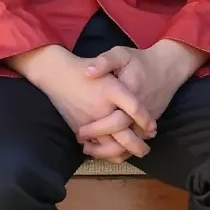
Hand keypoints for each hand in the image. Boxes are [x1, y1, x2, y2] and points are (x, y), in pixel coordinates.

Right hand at [7, 45, 156, 160]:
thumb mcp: (114, 56)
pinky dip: (106, 153)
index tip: (152, 128)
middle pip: (124, 135)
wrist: (57, 73)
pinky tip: (116, 152)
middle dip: (137, 145)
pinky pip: (95, 146)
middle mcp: (101, 108)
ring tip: (133, 152)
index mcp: (111, 89)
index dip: (145, 120)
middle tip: (146, 149)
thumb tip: (137, 90)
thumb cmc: (86, 66)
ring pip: (110, 146)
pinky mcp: (79, 129)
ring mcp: (89, 121)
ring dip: (124, 152)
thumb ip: (134, 76)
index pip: (135, 108)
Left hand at [77, 40, 206, 158]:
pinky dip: (123, 149)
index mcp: (130, 94)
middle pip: (122, 135)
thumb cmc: (140, 61)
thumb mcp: (122, 54)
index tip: (79, 131)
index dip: (96, 128)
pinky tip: (107, 149)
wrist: (168, 67)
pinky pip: (137, 140)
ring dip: (112, 151)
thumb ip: (105, 61)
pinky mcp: (150, 123)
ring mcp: (147, 119)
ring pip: (131, 143)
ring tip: (91, 151)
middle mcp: (140, 110)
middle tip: (82, 142)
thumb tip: (88, 72)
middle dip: (101, 143)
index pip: (114, 118)